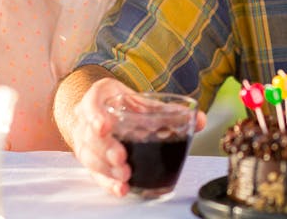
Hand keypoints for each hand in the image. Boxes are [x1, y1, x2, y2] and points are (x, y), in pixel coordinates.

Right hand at [68, 78, 207, 196]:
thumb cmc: (126, 106)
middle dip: (106, 149)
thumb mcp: (145, 103)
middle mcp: (87, 119)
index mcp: (100, 97)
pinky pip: (94, 173)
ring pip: (89, 156)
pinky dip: (107, 182)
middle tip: (121, 159)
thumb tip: (202, 120)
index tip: (105, 127)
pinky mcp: (90, 159)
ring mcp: (85, 140)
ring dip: (107, 168)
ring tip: (125, 176)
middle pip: (90, 136)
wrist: (105, 110)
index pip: (91, 104)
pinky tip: (121, 188)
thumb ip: (170, 111)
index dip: (95, 116)